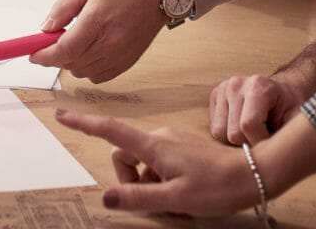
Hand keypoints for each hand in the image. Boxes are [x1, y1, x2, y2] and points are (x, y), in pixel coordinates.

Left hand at [32, 0, 163, 81]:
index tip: (33, 54)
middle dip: (55, 55)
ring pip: (82, 72)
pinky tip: (90, 51)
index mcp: (97, 21)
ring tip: (77, 41)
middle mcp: (109, 43)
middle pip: (70, 63)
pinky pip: (98, 77)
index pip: (63, 49)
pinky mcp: (127, 63)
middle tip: (54, 41)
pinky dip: (88, 68)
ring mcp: (119, 55)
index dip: (43, 55)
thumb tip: (45, 28)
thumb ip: (63, 8)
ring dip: (71, 61)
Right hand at [55, 109, 255, 216]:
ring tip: (175, 200)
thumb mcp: (175, 199)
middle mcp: (160, 138)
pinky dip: (161, 179)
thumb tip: (106, 197)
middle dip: (131, 180)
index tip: (62, 114)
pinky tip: (183, 193)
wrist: (253, 173)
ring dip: (149, 183)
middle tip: (157, 202)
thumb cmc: (217, 188)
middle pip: (125, 155)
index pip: (110, 131)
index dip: (84, 123)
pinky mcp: (182, 147)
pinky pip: (159, 162)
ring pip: (143, 162)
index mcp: (154, 147)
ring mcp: (172, 141)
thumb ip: (138, 197)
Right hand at [209, 71, 306, 144]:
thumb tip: (276, 160)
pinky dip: (227, 134)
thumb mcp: (296, 120)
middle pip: (233, 133)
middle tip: (262, 138)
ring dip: (236, 141)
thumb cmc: (288, 108)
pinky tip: (241, 127)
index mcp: (258, 86)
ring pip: (220, 133)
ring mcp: (223, 88)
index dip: (260, 142)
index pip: (249, 125)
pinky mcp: (215, 95)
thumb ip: (287, 136)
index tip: (271, 143)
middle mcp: (237, 84)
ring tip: (252, 132)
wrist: (280, 91)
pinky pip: (214, 129)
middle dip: (249, 143)